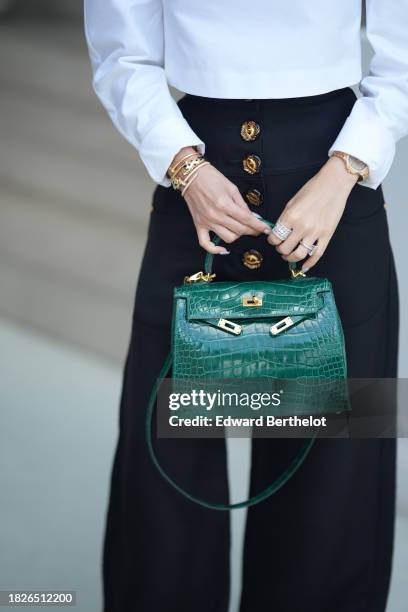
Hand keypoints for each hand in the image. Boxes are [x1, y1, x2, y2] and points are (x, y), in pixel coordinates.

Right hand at [181, 163, 270, 253]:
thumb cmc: (211, 178)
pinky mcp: (199, 225)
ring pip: (228, 238)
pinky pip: (206, 244)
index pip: (247, 220)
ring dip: (237, 236)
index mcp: (225, 204)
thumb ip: (242, 204)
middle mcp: (216, 215)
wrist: (190, 175)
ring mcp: (207, 222)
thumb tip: (253, 217)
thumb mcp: (231, 188)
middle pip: (240, 230)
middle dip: (252, 231)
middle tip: (256, 229)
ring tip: (240, 230)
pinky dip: (215, 249)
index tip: (266, 229)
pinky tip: (223, 249)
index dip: (259, 226)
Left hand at [267, 156, 357, 270]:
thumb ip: (284, 218)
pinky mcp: (327, 235)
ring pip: (298, 254)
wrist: (334, 184)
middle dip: (280, 250)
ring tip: (289, 256)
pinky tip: (304, 267)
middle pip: (284, 248)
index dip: (272, 240)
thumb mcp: (292, 202)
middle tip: (281, 247)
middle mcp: (301, 226)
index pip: (275, 237)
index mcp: (290, 216)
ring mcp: (315, 232)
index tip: (273, 239)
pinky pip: (316, 255)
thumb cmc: (312, 189)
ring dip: (291, 258)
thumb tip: (276, 231)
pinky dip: (309, 263)